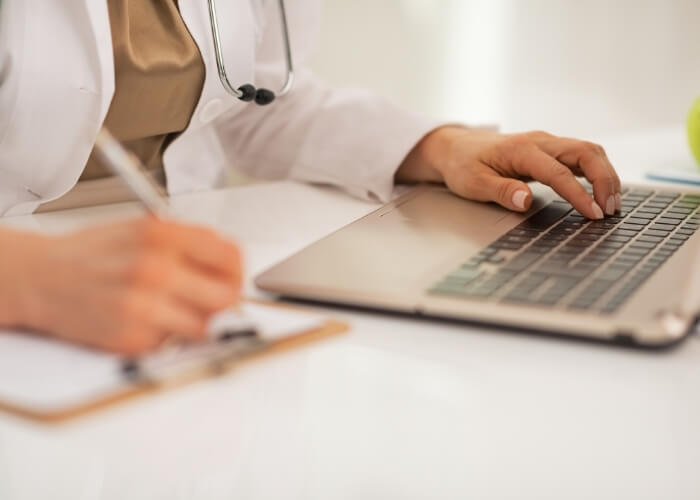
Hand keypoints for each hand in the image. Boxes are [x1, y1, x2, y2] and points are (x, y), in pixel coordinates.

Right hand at [2, 217, 241, 353]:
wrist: (38, 278)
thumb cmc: (90, 254)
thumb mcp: (140, 229)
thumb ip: (187, 243)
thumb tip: (228, 266)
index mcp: (162, 234)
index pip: (230, 255)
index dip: (235, 270)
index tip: (230, 276)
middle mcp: (155, 268)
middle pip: (227, 296)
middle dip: (223, 300)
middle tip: (208, 299)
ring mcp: (143, 305)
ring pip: (204, 326)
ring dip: (193, 321)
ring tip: (171, 309)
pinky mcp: (131, 337)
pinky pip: (172, 343)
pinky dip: (164, 335)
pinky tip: (143, 319)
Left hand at [396, 127, 621, 219]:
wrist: (455, 147)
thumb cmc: (463, 165)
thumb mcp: (473, 183)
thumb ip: (500, 191)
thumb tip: (525, 201)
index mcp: (521, 149)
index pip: (558, 172)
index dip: (579, 194)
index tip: (593, 214)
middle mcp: (540, 142)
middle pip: (586, 152)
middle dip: (605, 179)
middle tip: (611, 210)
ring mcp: (547, 144)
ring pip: (589, 152)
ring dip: (606, 175)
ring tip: (613, 204)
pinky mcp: (550, 151)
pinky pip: (582, 157)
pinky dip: (598, 172)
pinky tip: (603, 193)